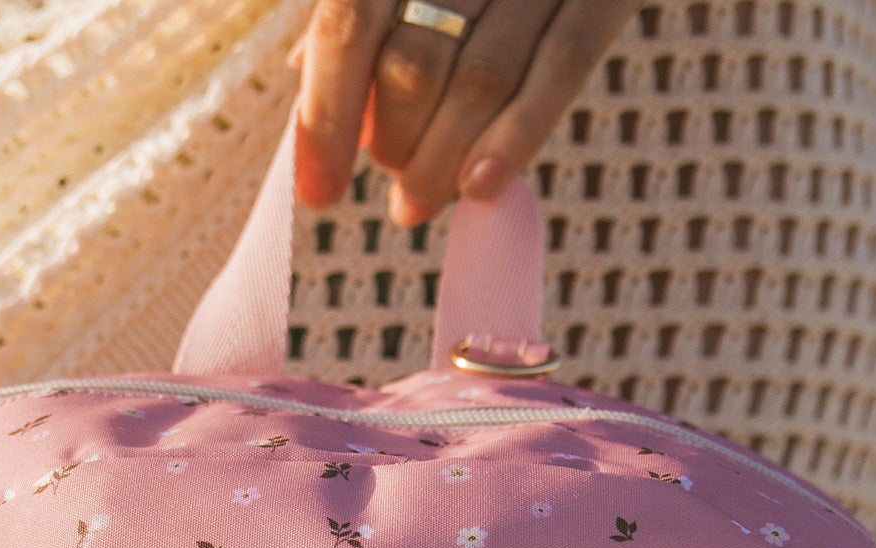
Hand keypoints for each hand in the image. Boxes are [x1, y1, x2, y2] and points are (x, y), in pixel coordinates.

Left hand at [295, 0, 631, 224]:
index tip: (316, 191)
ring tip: (423, 199)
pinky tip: (481, 186)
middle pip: (414, 63)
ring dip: (443, 161)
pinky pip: (565, 64)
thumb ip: (370, 5)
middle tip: (398, 184)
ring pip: (482, 78)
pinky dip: (520, 135)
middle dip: (395, 145)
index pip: (349, 21)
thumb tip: (309, 76)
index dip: (325, 116)